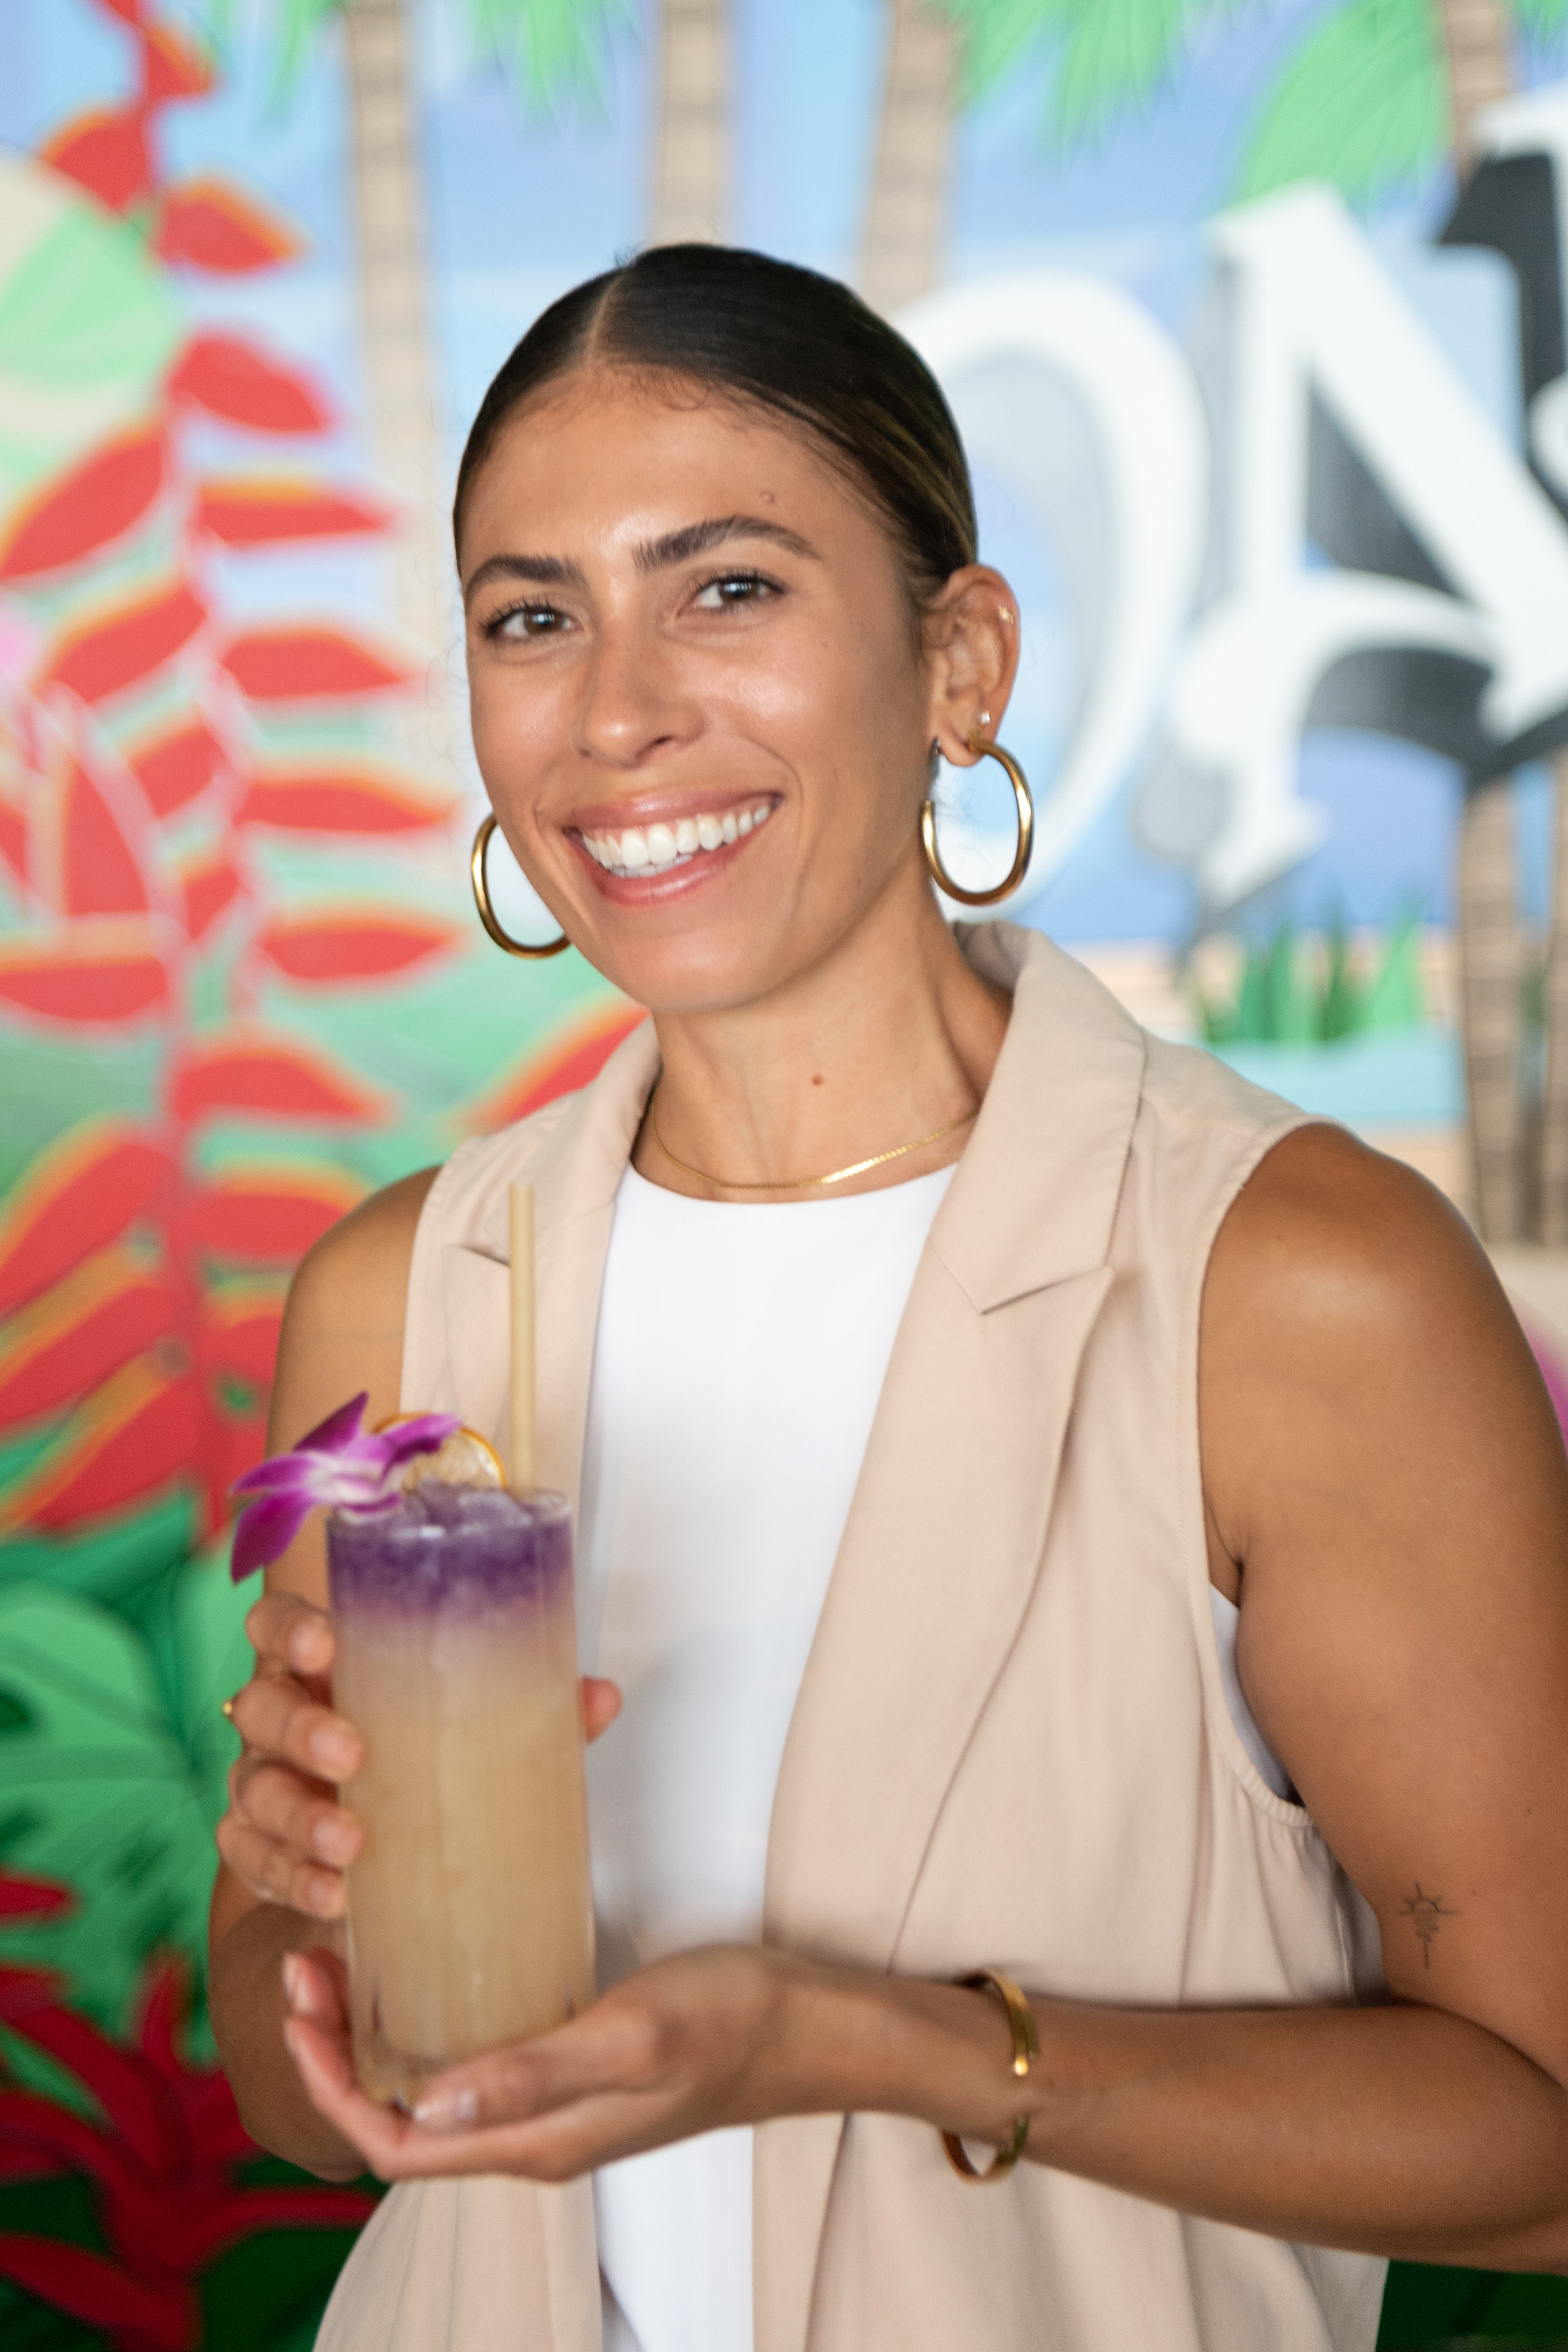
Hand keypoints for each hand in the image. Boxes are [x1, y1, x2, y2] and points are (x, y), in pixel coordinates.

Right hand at [217, 1589, 621, 1922]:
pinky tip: (336, 1895)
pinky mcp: (259, 1849)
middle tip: (353, 1752)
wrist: (367, 1834)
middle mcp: (279, 1718)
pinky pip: (256, 1862)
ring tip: (352, 1844)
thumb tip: (598, 1699)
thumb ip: (529, 1706)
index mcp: (319, 1666)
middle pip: (260, 1708)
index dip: (290, 1631)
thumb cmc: (413, 1748)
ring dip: (301, 1818)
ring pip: (255, 1791)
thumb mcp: (466, 1721)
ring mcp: (263, 1783)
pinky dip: (295, 1880)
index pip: (277, 1625)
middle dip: (301, 1729)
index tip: (327, 1645)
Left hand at [282, 1942, 816, 2181]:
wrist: (810, 2028)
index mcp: (536, 2142)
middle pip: (402, 2120)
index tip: (301, 2010)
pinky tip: (428, 1970)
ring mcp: (554, 2105)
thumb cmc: (733, 2024)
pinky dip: (430, 2023)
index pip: (395, 2145)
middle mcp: (534, 2136)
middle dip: (337, 2054)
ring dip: (376, 2037)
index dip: (333, 2086)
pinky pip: (477, 2063)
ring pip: (434, 2090)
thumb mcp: (631, 2037)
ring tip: (346, 1961)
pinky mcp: (573, 2069)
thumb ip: (533, 2074)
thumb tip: (426, 2103)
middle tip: (309, 1968)